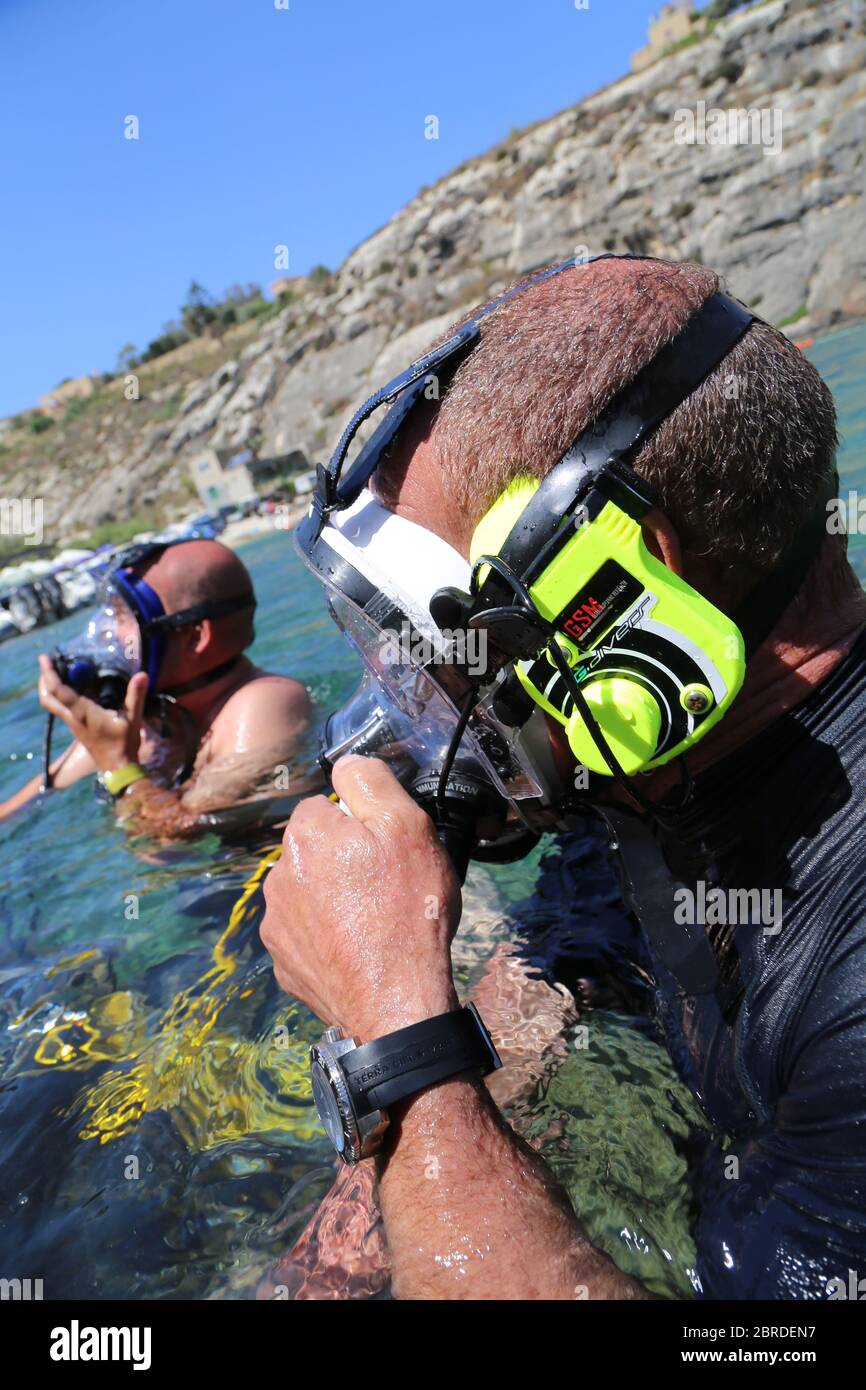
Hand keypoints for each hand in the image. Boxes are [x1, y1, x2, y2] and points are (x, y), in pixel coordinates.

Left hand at [37, 654, 147, 773]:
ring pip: (52, 704)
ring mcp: (73, 723)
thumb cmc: (124, 745)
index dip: (50, 674)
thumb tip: (142, 674)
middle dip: (43, 680)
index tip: (44, 658)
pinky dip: (59, 695)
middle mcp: (73, 717)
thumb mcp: (133, 719)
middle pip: (48, 698)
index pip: (60, 691)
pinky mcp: (77, 727)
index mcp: (82, 713)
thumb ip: (136, 696)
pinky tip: (70, 688)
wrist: (117, 768)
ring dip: (49, 687)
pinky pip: (61, 708)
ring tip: (55, 671)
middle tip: (46, 663)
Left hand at [261, 755, 461, 1040]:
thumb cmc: (407, 909)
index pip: (327, 806)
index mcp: (305, 834)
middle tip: (386, 887)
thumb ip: (370, 781)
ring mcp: (276, 923)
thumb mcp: (407, 826)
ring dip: (334, 899)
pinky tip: (359, 951)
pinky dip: (328, 939)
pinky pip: (306, 936)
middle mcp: (278, 874)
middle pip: (315, 850)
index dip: (361, 824)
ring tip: (375, 922)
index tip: (386, 849)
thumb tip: (346, 762)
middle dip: (344, 861)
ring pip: (308, 893)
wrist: (396, 1002)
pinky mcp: (283, 963)